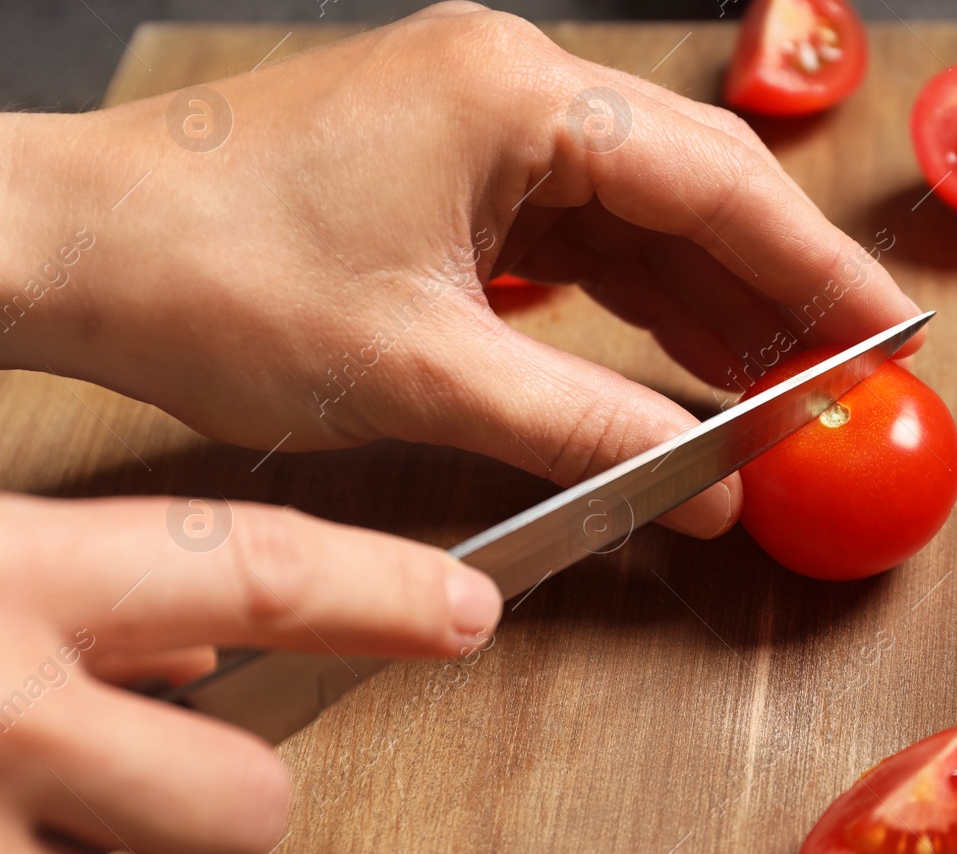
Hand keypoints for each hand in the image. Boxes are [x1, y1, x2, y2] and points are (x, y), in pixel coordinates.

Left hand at [0, 2, 920, 536]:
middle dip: (776, 285)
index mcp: (519, 92)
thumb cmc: (218, 280)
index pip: (714, 182)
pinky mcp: (456, 157)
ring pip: (642, 208)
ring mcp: (484, 112)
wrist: (73, 245)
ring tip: (785, 380)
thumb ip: (586, 425)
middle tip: (851, 368)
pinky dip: (635, 293)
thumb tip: (708, 484)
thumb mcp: (424, 372)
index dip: (814, 269)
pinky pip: (579, 227)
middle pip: (694, 184)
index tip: (885, 331)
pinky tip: (689, 353)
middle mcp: (514, 78)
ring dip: (710, 296)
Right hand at [0, 494, 500, 853]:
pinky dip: (61, 853)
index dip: (385, 596)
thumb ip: (87, 596)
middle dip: (241, 789)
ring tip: (50, 794)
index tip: (467, 610)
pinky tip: (27, 821)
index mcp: (21, 573)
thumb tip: (195, 663)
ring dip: (135, 839)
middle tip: (173, 762)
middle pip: (249, 797)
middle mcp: (11, 711)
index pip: (262, 578)